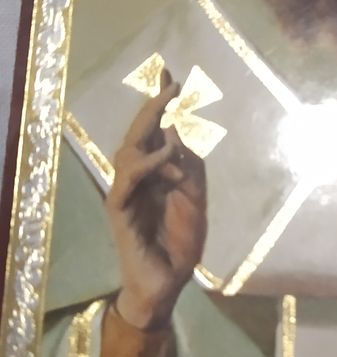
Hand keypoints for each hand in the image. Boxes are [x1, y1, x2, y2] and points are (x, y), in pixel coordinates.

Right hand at [105, 69, 206, 329]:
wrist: (168, 282)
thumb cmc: (179, 243)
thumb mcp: (196, 200)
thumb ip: (191, 169)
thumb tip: (179, 133)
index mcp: (155, 172)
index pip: (155, 131)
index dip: (160, 103)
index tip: (171, 74)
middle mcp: (137, 177)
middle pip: (138, 133)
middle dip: (154, 106)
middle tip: (172, 84)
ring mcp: (125, 192)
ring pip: (128, 150)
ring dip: (151, 131)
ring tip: (173, 117)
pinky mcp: (119, 210)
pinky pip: (128, 180)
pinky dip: (147, 165)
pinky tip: (166, 155)